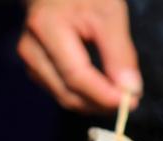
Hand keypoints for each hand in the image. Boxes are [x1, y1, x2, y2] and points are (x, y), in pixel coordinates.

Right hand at [18, 0, 141, 111]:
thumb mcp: (109, 14)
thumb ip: (120, 53)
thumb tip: (131, 90)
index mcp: (46, 28)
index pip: (76, 76)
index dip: (104, 95)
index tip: (131, 102)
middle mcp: (31, 49)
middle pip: (69, 93)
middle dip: (102, 104)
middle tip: (132, 101)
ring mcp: (31, 62)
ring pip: (66, 99)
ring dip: (95, 104)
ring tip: (121, 94)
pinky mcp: (36, 70)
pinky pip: (63, 93)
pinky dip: (86, 98)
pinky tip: (104, 90)